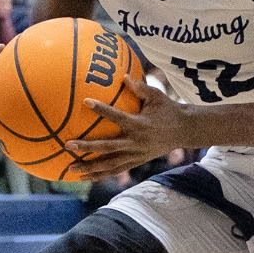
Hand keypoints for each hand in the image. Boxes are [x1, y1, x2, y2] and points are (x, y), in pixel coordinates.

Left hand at [66, 77, 183, 179]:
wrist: (185, 130)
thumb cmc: (169, 109)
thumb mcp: (157, 95)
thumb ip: (139, 87)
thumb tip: (122, 76)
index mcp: (139, 125)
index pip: (117, 116)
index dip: (102, 109)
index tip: (86, 101)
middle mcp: (136, 143)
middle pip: (107, 148)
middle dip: (87, 147)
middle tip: (68, 145)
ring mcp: (136, 155)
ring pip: (110, 164)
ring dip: (90, 167)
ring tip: (70, 168)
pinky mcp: (137, 162)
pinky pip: (116, 170)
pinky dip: (100, 175)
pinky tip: (85, 177)